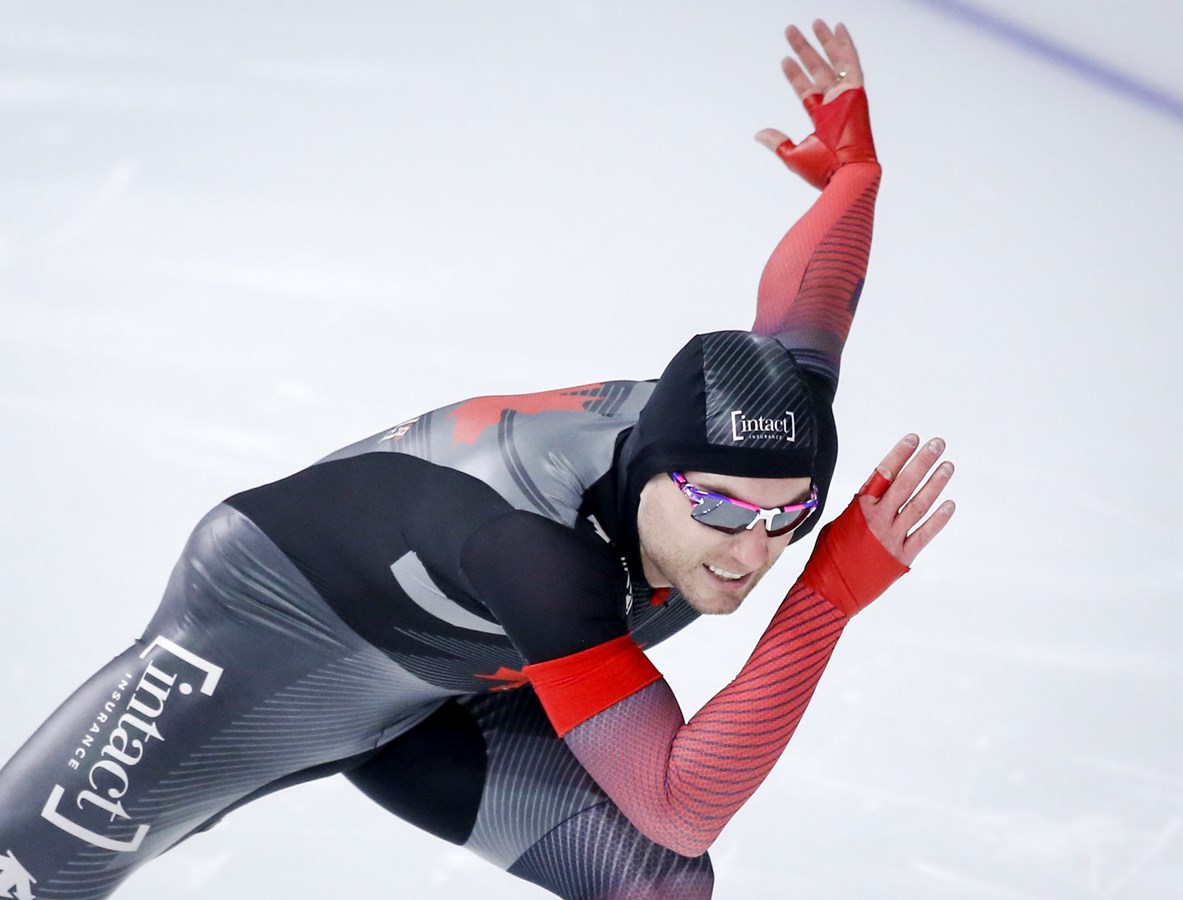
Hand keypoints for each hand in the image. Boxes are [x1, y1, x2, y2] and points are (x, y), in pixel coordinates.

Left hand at [756, 20, 876, 187]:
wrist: (845, 175)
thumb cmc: (824, 171)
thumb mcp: (793, 155)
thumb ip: (777, 141)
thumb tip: (759, 134)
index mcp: (823, 119)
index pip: (807, 90)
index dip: (795, 75)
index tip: (784, 60)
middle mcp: (836, 105)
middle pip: (819, 71)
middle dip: (806, 50)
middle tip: (791, 32)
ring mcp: (847, 98)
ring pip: (834, 62)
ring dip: (824, 42)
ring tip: (814, 22)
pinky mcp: (857, 93)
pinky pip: (851, 63)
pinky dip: (845, 45)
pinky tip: (837, 28)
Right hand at [800, 433, 954, 616]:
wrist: (828, 593)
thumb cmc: (826, 558)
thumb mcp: (837, 525)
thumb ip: (858, 510)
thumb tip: (871, 497)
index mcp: (859, 508)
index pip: (883, 473)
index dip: (899, 454)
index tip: (913, 438)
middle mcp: (877, 520)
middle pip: (904, 484)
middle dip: (922, 461)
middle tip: (938, 444)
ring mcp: (890, 538)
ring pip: (918, 506)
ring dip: (935, 484)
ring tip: (948, 466)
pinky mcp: (901, 558)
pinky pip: (923, 535)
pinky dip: (938, 520)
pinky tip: (950, 504)